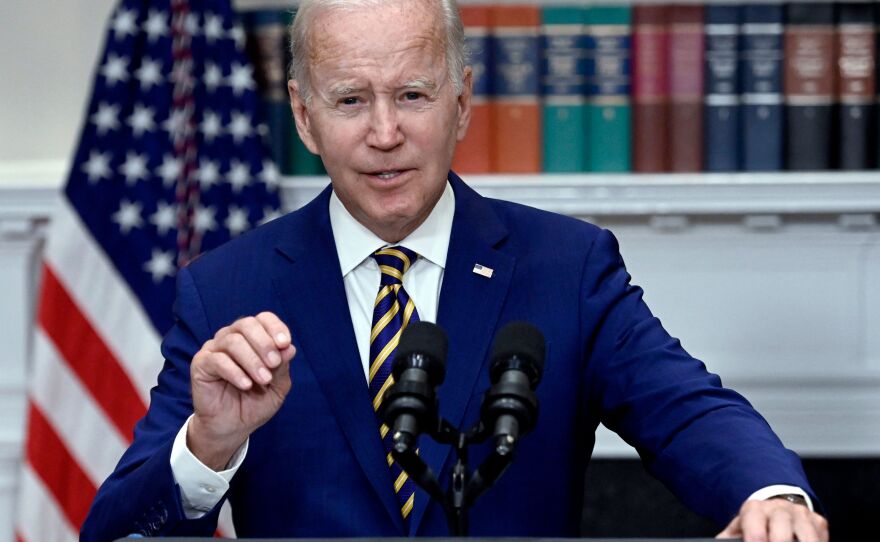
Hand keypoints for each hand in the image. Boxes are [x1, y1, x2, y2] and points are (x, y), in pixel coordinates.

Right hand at [188, 312, 295, 469]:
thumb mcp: (277, 386)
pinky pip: (217, 360)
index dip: (275, 327)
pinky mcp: (201, 365)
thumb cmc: (255, 403)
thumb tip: (289, 347)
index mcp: (253, 338)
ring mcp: (214, 350)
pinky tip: (246, 385)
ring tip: (263, 380)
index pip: (263, 319)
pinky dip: (234, 371)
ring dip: (252, 360)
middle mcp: (232, 338)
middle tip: (274, 364)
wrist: (233, 427)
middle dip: (264, 343)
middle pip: (246, 324)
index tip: (285, 343)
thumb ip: (282, 367)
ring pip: (232, 341)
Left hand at [717, 498, 827, 541]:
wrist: (775, 507)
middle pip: (782, 530)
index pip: (755, 525)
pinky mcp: (818, 522)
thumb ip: (728, 537)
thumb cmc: (754, 524)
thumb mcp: (738, 528)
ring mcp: (801, 514)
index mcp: (754, 509)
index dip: (756, 537)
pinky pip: (820, 538)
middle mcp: (779, 509)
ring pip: (807, 536)